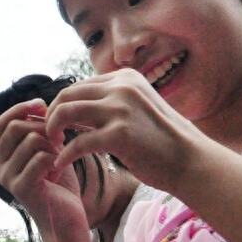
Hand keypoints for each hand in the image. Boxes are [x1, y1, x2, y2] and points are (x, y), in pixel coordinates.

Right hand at [0, 98, 85, 226]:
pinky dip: (55, 158)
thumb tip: (39, 105)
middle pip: (15, 127)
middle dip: (42, 126)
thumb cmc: (57, 182)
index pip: (1, 122)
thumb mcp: (45, 149)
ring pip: (31, 140)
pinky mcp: (21, 188)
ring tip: (60, 156)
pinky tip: (58, 169)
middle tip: (61, 138)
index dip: (20, 109)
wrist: (65, 216)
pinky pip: (40, 157)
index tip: (43, 106)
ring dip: (52, 144)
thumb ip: (38, 129)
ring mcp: (6, 178)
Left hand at [43, 68, 206, 194]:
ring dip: (52, 129)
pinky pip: (77, 143)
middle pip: (66, 95)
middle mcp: (122, 88)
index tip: (57, 123)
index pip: (79, 85)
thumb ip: (112, 103)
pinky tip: (61, 163)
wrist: (192, 161)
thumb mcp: (138, 108)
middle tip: (49, 134)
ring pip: (66, 112)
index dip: (62, 104)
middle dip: (51, 115)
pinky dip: (64, 154)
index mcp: (126, 78)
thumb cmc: (164, 141)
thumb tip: (77, 107)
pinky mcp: (119, 135)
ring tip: (52, 145)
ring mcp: (120, 109)